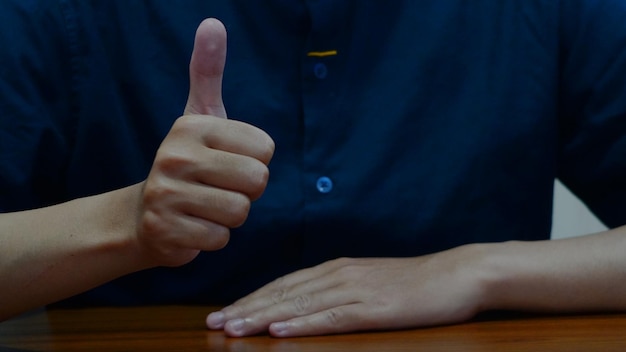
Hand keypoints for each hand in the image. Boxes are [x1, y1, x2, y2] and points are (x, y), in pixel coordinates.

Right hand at [136, 18, 273, 266]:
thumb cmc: (187, 164)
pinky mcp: (165, 230)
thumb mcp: (199, 116)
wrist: (144, 217)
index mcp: (193, 126)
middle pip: (257, 181)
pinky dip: (213, 238)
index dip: (255, 162)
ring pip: (240, 212)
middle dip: (246, 191)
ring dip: (230, 216)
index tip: (227, 163)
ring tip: (206, 207)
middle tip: (219, 188)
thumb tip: (213, 22)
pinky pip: (220, 239)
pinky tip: (193, 226)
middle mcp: (176, 155)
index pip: (265, 149)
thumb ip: (208, 72)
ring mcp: (167, 194)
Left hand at [206, 245, 487, 336]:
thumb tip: (309, 301)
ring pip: (299, 305)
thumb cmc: (414, 282)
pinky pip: (331, 318)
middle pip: (283, 294)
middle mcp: (338, 275)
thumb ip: (339, 288)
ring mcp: (355, 291)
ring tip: (233, 329)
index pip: (284, 284)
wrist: (457, 273)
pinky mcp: (373, 309)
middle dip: (246, 309)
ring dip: (262, 317)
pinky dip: (301, 325)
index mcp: (336, 268)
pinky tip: (280, 331)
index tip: (225, 312)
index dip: (252, 298)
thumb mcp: (369, 281)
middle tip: (214, 323)